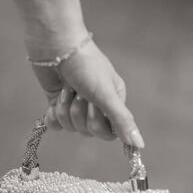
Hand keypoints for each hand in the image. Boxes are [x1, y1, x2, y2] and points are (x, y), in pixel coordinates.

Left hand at [29, 38, 143, 148]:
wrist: (56, 47)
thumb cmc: (85, 65)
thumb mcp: (107, 94)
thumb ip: (122, 121)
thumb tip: (139, 145)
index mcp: (114, 102)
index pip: (108, 133)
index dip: (97, 122)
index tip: (94, 104)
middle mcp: (97, 106)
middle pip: (87, 131)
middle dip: (79, 112)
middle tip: (78, 92)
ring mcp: (76, 105)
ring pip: (70, 127)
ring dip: (65, 108)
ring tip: (67, 89)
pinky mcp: (58, 103)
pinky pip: (56, 125)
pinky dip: (53, 115)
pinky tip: (54, 101)